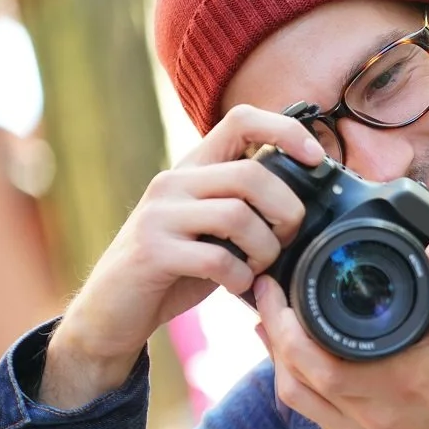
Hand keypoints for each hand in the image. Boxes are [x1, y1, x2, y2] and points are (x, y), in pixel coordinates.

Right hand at [41, 105, 326, 407]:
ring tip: (257, 268)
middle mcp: (174, 182)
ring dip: (265, 250)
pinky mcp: (152, 252)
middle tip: (285, 241)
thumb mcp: (212, 228)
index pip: (241, 119)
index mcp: (194, 168)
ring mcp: (159, 215)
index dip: (286, 130)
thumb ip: (246, 207)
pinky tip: (236, 285)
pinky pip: (217, 258)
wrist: (112, 309)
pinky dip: (240, 277)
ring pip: (239, 215)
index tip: (317, 158)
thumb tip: (308, 207)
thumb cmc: (176, 268)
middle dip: (286, 212)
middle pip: (253, 175)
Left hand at [255, 240, 428, 428]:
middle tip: (267, 296)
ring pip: (297, 399)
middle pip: (296, 379)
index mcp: (396, 385)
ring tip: (270, 323)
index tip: (276, 288)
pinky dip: (297, 384)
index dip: (286, 328)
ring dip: (278, 360)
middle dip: (274, 334)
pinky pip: (312, 416)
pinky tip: (292, 360)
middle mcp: (372, 418)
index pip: (319, 363)